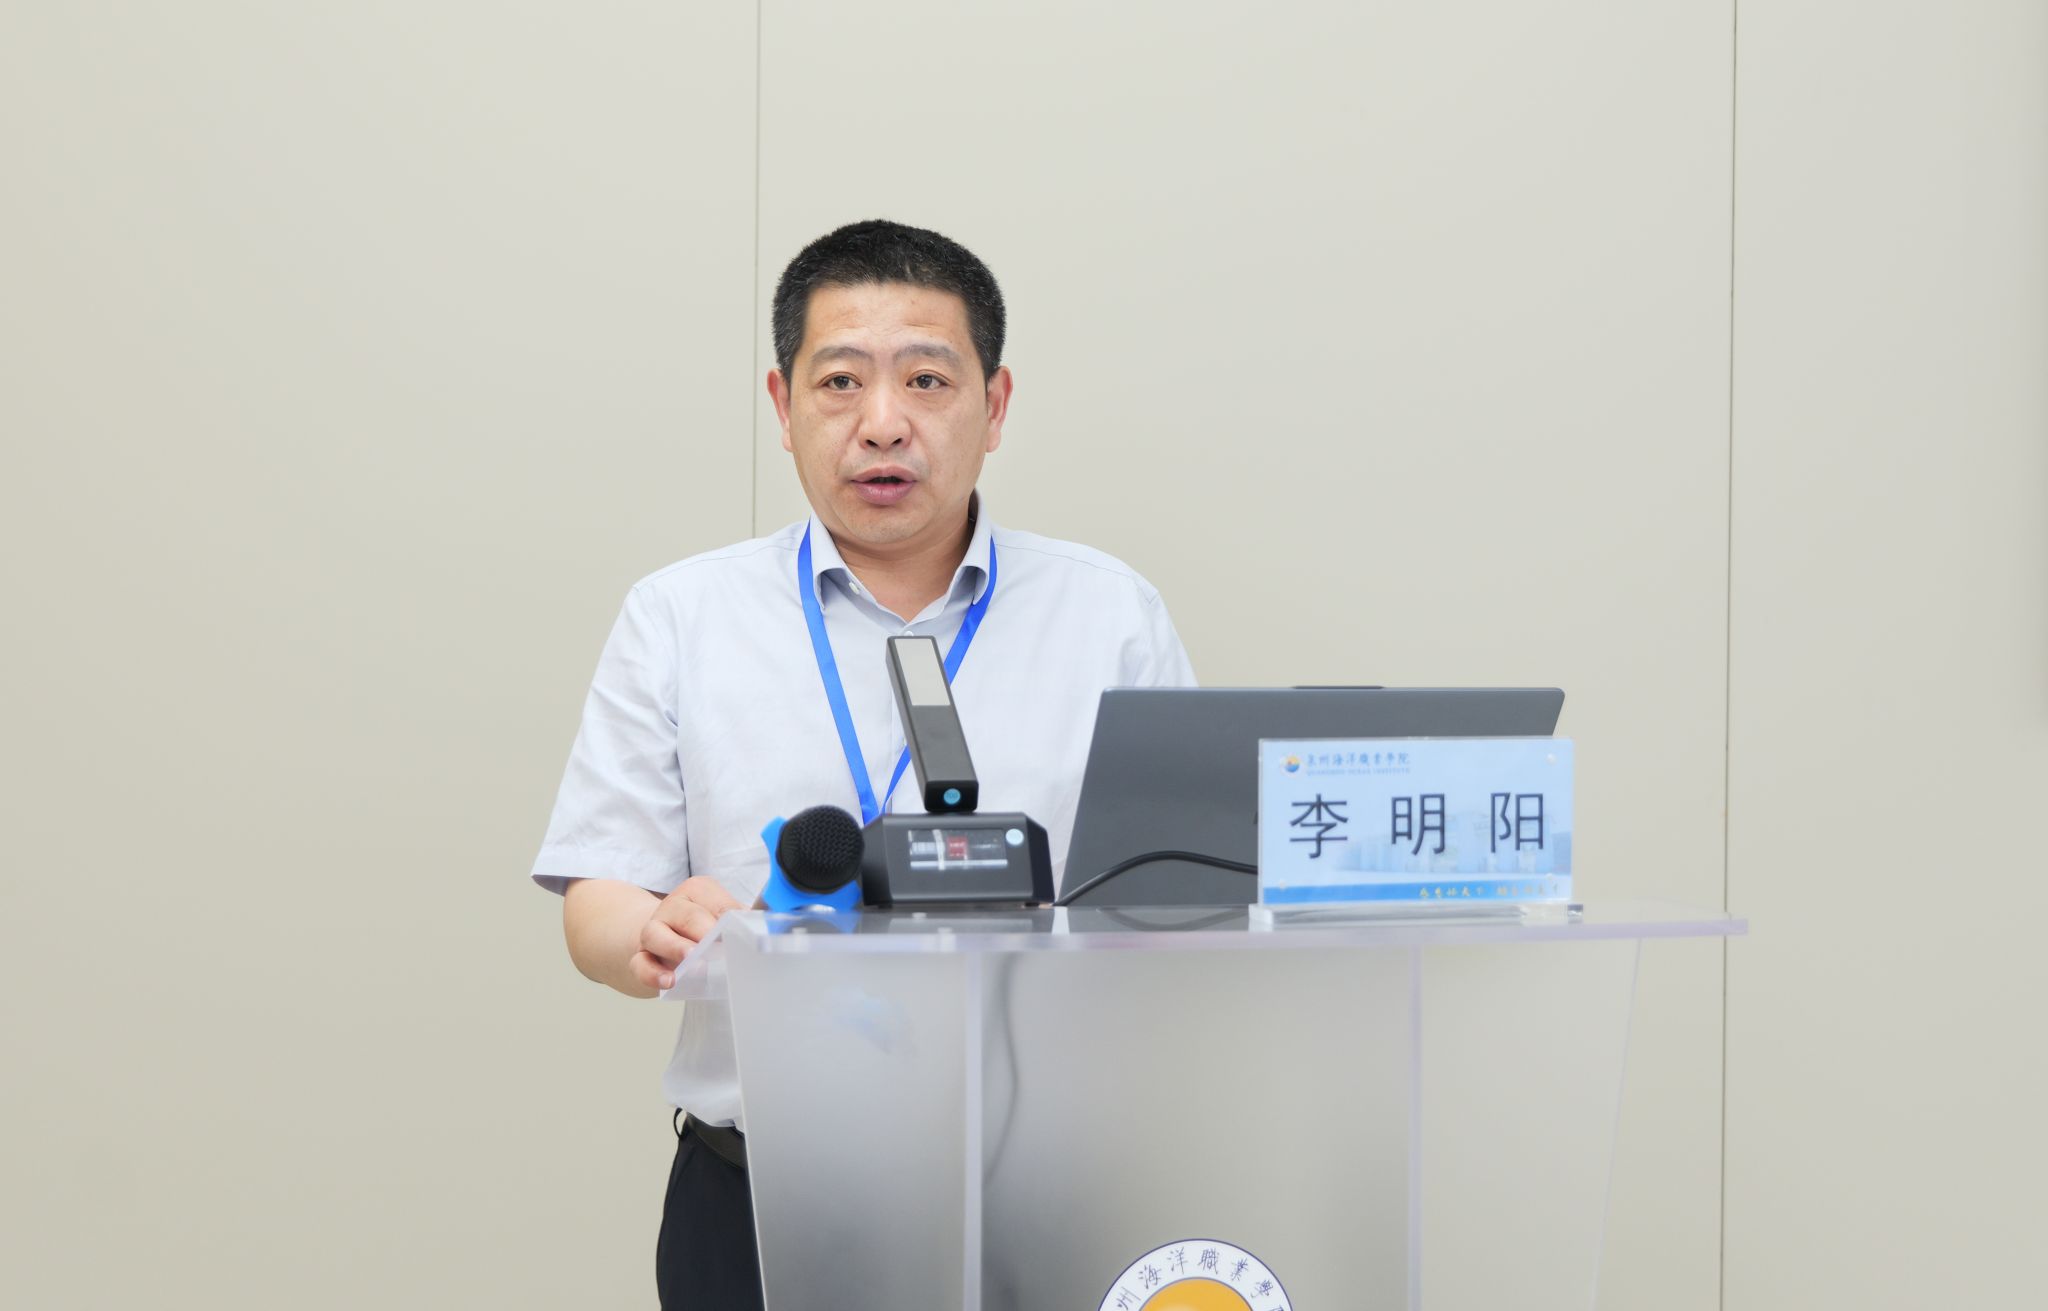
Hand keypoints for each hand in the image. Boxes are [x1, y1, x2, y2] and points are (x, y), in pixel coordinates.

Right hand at [632, 876, 743, 991]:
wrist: (660, 938)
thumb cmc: (699, 927)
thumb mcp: (720, 916)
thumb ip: (742, 919)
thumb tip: (771, 928)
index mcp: (698, 891)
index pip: (718, 903)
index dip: (731, 920)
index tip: (744, 934)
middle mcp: (673, 906)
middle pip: (688, 916)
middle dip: (704, 932)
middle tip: (719, 948)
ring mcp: (653, 930)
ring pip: (657, 934)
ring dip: (677, 948)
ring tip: (694, 961)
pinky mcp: (639, 956)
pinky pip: (641, 964)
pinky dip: (654, 973)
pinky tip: (669, 980)